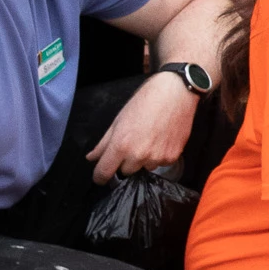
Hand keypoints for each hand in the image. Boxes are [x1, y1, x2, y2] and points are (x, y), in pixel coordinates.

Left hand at [85, 75, 200, 181]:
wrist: (176, 93)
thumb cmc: (146, 101)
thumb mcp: (119, 120)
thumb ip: (104, 143)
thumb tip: (92, 157)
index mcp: (121, 145)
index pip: (104, 173)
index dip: (100, 176)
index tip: (101, 175)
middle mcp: (138, 155)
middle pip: (125, 172)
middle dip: (125, 162)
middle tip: (133, 143)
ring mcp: (156, 157)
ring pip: (144, 168)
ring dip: (144, 159)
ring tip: (150, 139)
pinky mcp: (172, 157)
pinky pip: (160, 164)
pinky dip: (159, 155)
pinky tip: (162, 139)